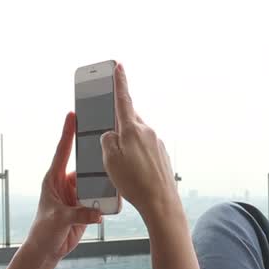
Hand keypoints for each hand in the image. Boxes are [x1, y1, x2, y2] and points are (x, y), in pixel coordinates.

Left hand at [29, 112, 102, 261]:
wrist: (47, 250)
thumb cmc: (44, 232)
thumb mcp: (60, 220)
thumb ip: (80, 214)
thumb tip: (98, 212)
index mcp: (54, 179)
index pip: (62, 151)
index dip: (68, 132)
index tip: (73, 115)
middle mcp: (66, 183)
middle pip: (84, 165)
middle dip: (95, 156)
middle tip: (108, 142)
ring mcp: (76, 194)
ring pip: (94, 182)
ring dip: (104, 181)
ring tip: (117, 174)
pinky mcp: (84, 206)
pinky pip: (98, 197)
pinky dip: (106, 198)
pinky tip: (116, 197)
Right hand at [100, 64, 180, 223]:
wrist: (161, 202)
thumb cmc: (134, 182)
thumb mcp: (109, 159)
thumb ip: (106, 140)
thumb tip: (111, 134)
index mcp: (132, 129)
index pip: (123, 99)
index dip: (119, 82)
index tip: (118, 66)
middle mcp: (147, 132)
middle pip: (128, 120)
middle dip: (117, 124)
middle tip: (108, 133)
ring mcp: (157, 143)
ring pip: (136, 136)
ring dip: (126, 144)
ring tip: (119, 166)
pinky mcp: (162, 156)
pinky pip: (144, 149)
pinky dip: (135, 156)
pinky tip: (132, 173)